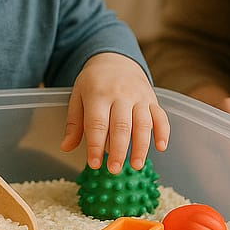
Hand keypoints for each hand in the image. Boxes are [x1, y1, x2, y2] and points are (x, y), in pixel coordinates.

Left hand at [61, 52, 169, 172]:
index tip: (94, 164)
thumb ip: (74, 123)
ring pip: (143, 123)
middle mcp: (120, 94)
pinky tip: (161, 148)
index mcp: (98, 94)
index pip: (97, 123)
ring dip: (141, 146)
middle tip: (114, 170)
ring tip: (136, 166)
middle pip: (121, 125)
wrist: (115, 59)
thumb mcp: (77, 96)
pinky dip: (163, 132)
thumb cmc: (94, 83)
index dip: (96, 145)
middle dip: (119, 150)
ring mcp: (139, 96)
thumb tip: (66, 147)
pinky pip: (161, 116)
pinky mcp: (152, 99)